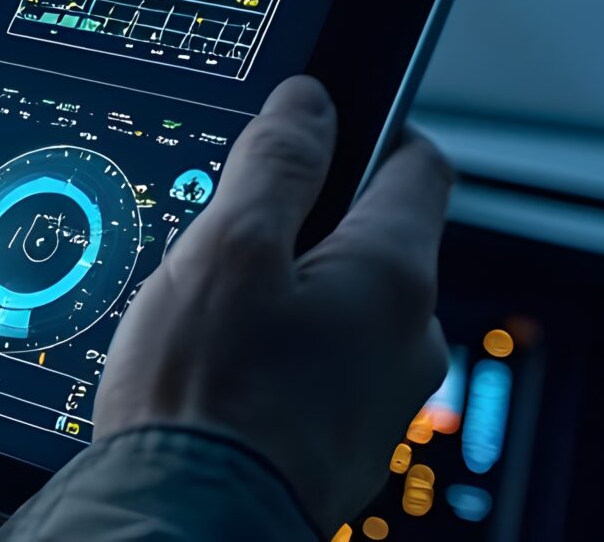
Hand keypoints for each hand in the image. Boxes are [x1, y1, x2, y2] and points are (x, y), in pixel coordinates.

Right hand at [95, 76, 453, 530]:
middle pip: (373, 240)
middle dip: (305, 224)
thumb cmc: (207, 393)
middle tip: (225, 234)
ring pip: (341, 310)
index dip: (369, 128)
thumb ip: (276, 164)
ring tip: (207, 312)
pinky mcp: (341, 445)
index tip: (314, 125)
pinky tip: (215, 368)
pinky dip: (277, 355)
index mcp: (395, 278)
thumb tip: (311, 103)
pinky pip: (319, 370)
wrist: (185, 520)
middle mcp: (409, 341)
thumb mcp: (226, 247)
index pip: (418, 165)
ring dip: (286, 296)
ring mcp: (380, 401)